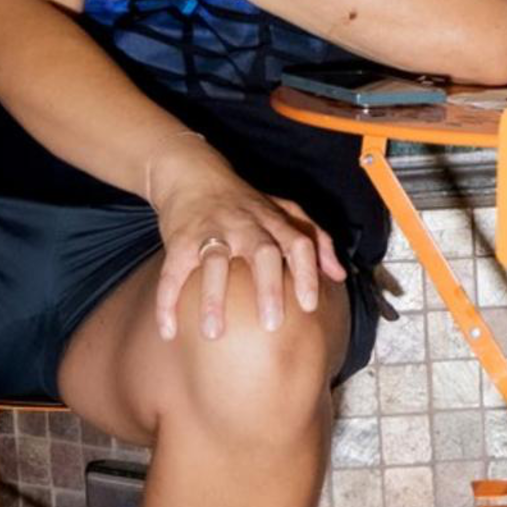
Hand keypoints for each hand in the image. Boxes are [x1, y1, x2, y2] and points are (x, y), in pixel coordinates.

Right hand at [142, 156, 342, 341]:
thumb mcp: (283, 211)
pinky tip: (168, 330)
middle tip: (272, 325)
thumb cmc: (245, 202)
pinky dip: (167, 302)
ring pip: (214, 262)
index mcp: (272, 221)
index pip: (298, 242)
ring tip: (213, 333)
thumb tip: (339, 275)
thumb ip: (314, 238)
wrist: (192, 173)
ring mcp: (211, 230)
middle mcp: (245, 224)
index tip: (309, 306)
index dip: (307, 272)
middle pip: (262, 252)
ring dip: (213, 298)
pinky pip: (172, 272)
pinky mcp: (180, 240)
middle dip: (268, 287)